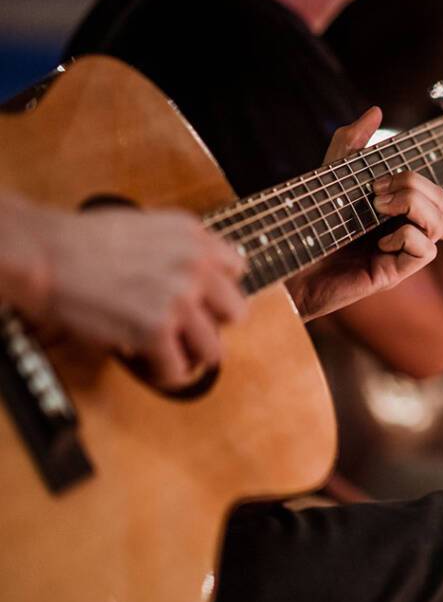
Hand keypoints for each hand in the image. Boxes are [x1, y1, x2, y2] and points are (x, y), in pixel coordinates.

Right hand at [17, 204, 245, 387]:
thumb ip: (180, 248)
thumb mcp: (148, 226)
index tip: (204, 300)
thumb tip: (198, 276)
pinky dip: (166, 374)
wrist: (46, 254)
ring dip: (191, 354)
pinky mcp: (156, 330)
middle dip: (212, 323)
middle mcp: (195, 266)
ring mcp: (179, 299)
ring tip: (171, 353)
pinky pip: (178, 368)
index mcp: (194, 237)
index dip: (217, 289)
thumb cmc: (83, 240)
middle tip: (188, 328)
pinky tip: (152, 366)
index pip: (237, 270)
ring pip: (214, 348)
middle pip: (236, 312)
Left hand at [288, 107, 442, 319]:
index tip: (378, 179)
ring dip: (415, 206)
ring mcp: (401, 253)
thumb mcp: (331, 174)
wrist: (286, 259)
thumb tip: (376, 110)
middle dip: (415, 186)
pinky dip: (407, 236)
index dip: (419, 179)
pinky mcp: (393, 273)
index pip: (435, 192)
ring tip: (379, 208)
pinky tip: (380, 240)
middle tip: (375, 192)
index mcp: (397, 211)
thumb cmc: (308, 221)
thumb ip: (352, 143)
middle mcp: (404, 231)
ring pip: (442, 225)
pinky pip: (426, 250)